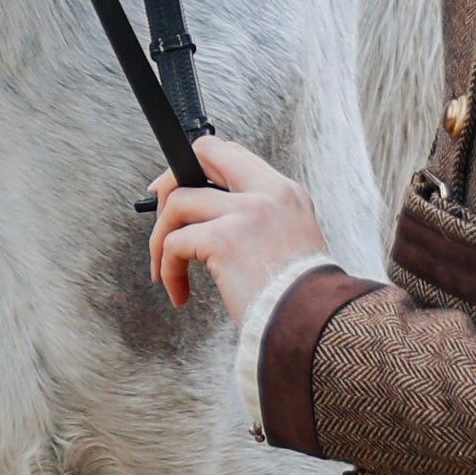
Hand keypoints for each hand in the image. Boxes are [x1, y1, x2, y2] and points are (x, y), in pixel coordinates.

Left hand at [149, 133, 328, 329]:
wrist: (314, 321)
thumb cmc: (300, 296)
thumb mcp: (293, 241)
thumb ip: (261, 220)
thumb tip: (212, 221)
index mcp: (284, 192)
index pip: (232, 155)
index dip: (200, 168)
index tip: (180, 190)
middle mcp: (267, 193)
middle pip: (203, 153)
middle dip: (171, 181)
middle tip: (161, 218)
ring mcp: (246, 212)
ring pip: (178, 202)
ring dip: (161, 238)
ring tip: (165, 269)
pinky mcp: (224, 239)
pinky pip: (174, 243)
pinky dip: (168, 269)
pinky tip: (179, 293)